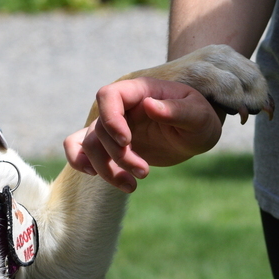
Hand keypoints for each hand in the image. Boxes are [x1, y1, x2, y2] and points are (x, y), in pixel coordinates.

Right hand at [64, 77, 224, 191]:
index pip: (108, 96)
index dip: (110, 118)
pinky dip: (79, 161)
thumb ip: (177, 110)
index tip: (127, 142)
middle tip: (144, 172)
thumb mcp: (198, 115)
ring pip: (89, 145)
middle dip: (118, 156)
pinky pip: (79, 148)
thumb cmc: (199, 120)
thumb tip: (149, 105)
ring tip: (131, 186)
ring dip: (105, 169)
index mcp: (138, 92)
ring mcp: (112, 126)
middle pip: (99, 128)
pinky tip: (94, 175)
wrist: (194, 135)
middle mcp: (120, 108)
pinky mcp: (108, 144)